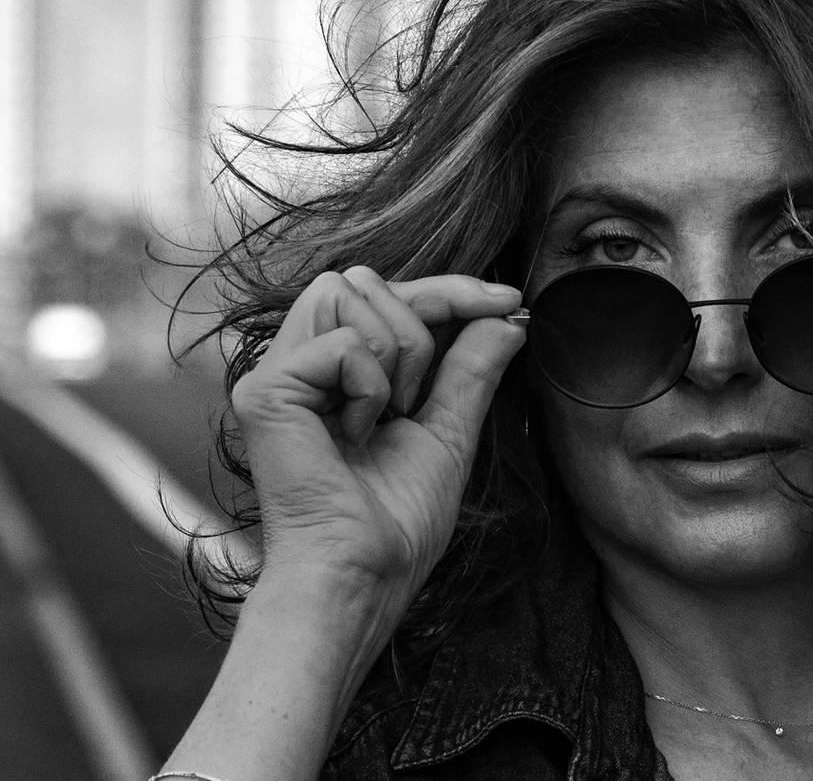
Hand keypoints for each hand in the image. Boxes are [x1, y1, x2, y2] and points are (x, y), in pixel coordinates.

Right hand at [230, 266, 525, 601]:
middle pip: (366, 277)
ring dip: (397, 351)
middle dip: (422, 321)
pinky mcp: (264, 391)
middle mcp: (299, 362)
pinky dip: (371, 386)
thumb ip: (471, 368)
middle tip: (417, 398)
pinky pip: (343, 342)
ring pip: (349, 290)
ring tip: (387, 416)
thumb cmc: (396, 520)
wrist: (363, 574)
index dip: (452, 288)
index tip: (509, 301)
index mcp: (336, 370)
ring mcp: (276, 373)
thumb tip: (507, 314)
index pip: (390, 293)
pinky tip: (358, 433)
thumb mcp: (450, 430)